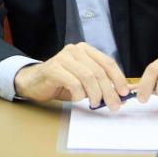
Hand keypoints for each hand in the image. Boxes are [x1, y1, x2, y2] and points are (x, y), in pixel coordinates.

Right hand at [13, 42, 129, 109]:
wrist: (33, 82)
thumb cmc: (60, 82)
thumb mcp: (83, 81)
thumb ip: (99, 83)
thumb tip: (120, 95)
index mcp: (85, 50)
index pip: (108, 62)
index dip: (118, 79)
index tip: (124, 93)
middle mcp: (75, 50)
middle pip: (99, 71)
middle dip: (109, 91)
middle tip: (114, 106)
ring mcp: (63, 57)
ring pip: (88, 77)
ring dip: (95, 94)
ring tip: (95, 104)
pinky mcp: (53, 68)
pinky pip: (73, 83)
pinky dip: (78, 94)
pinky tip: (76, 99)